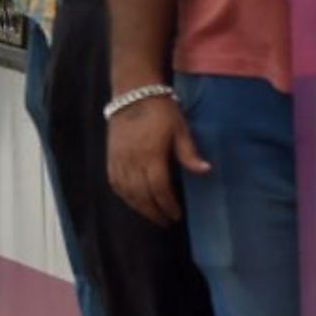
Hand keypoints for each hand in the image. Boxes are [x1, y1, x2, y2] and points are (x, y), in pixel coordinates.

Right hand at [108, 95, 210, 227]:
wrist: (133, 92)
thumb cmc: (161, 111)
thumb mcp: (180, 129)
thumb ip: (189, 153)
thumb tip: (205, 171)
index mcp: (151, 154)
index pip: (158, 188)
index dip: (167, 205)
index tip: (176, 215)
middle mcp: (132, 159)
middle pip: (141, 194)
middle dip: (154, 212)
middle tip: (166, 222)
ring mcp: (119, 158)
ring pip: (126, 191)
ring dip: (139, 207)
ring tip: (151, 215)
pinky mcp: (111, 155)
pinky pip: (114, 181)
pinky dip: (123, 195)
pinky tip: (133, 200)